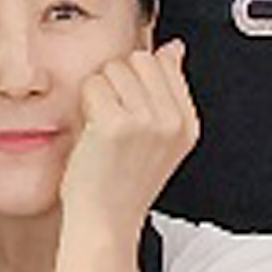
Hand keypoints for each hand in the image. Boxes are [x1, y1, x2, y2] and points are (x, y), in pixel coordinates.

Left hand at [60, 38, 195, 230]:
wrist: (104, 223)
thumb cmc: (121, 184)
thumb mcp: (157, 137)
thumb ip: (167, 89)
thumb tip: (173, 48)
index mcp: (187, 123)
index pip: (164, 61)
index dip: (137, 79)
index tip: (128, 106)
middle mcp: (172, 121)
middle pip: (139, 59)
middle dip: (119, 80)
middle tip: (112, 119)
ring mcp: (147, 122)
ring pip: (113, 68)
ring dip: (100, 92)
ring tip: (102, 127)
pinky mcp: (117, 125)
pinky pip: (92, 86)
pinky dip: (85, 105)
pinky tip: (91, 132)